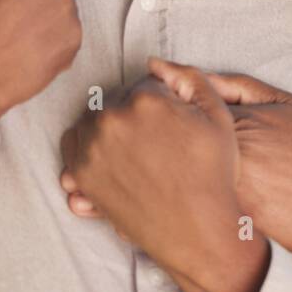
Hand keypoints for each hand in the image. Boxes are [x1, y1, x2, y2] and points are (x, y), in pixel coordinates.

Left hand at [60, 58, 268, 291]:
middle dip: (132, 115)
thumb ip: (190, 78)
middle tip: (154, 142)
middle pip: (115, 102)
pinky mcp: (82, 175)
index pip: (143, 86)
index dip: (159, 103)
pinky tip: (113, 158)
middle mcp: (113, 120)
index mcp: (145, 101)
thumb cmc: (212, 174)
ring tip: (135, 151)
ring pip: (92, 121)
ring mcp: (93, 149)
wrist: (197, 229)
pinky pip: (74, 145)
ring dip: (108, 129)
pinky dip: (88, 146)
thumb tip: (154, 62)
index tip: (168, 125)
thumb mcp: (218, 116)